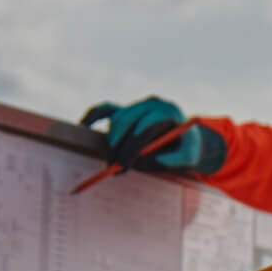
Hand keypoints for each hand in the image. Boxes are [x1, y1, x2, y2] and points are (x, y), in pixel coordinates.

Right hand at [80, 96, 225, 176]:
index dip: (132, 146)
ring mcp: (137, 105)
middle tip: (114, 167)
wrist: (187, 140)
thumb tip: (144, 161)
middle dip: (119, 145)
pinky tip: (84, 127)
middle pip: (127, 120)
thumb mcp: (188, 158)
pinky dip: (93, 117)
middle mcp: (151, 103)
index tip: (124, 164)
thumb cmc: (186, 150)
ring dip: (112, 141)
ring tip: (114, 164)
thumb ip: (171, 160)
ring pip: (117, 120)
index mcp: (168, 111)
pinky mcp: (126, 110)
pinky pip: (106, 109)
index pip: (145, 125)